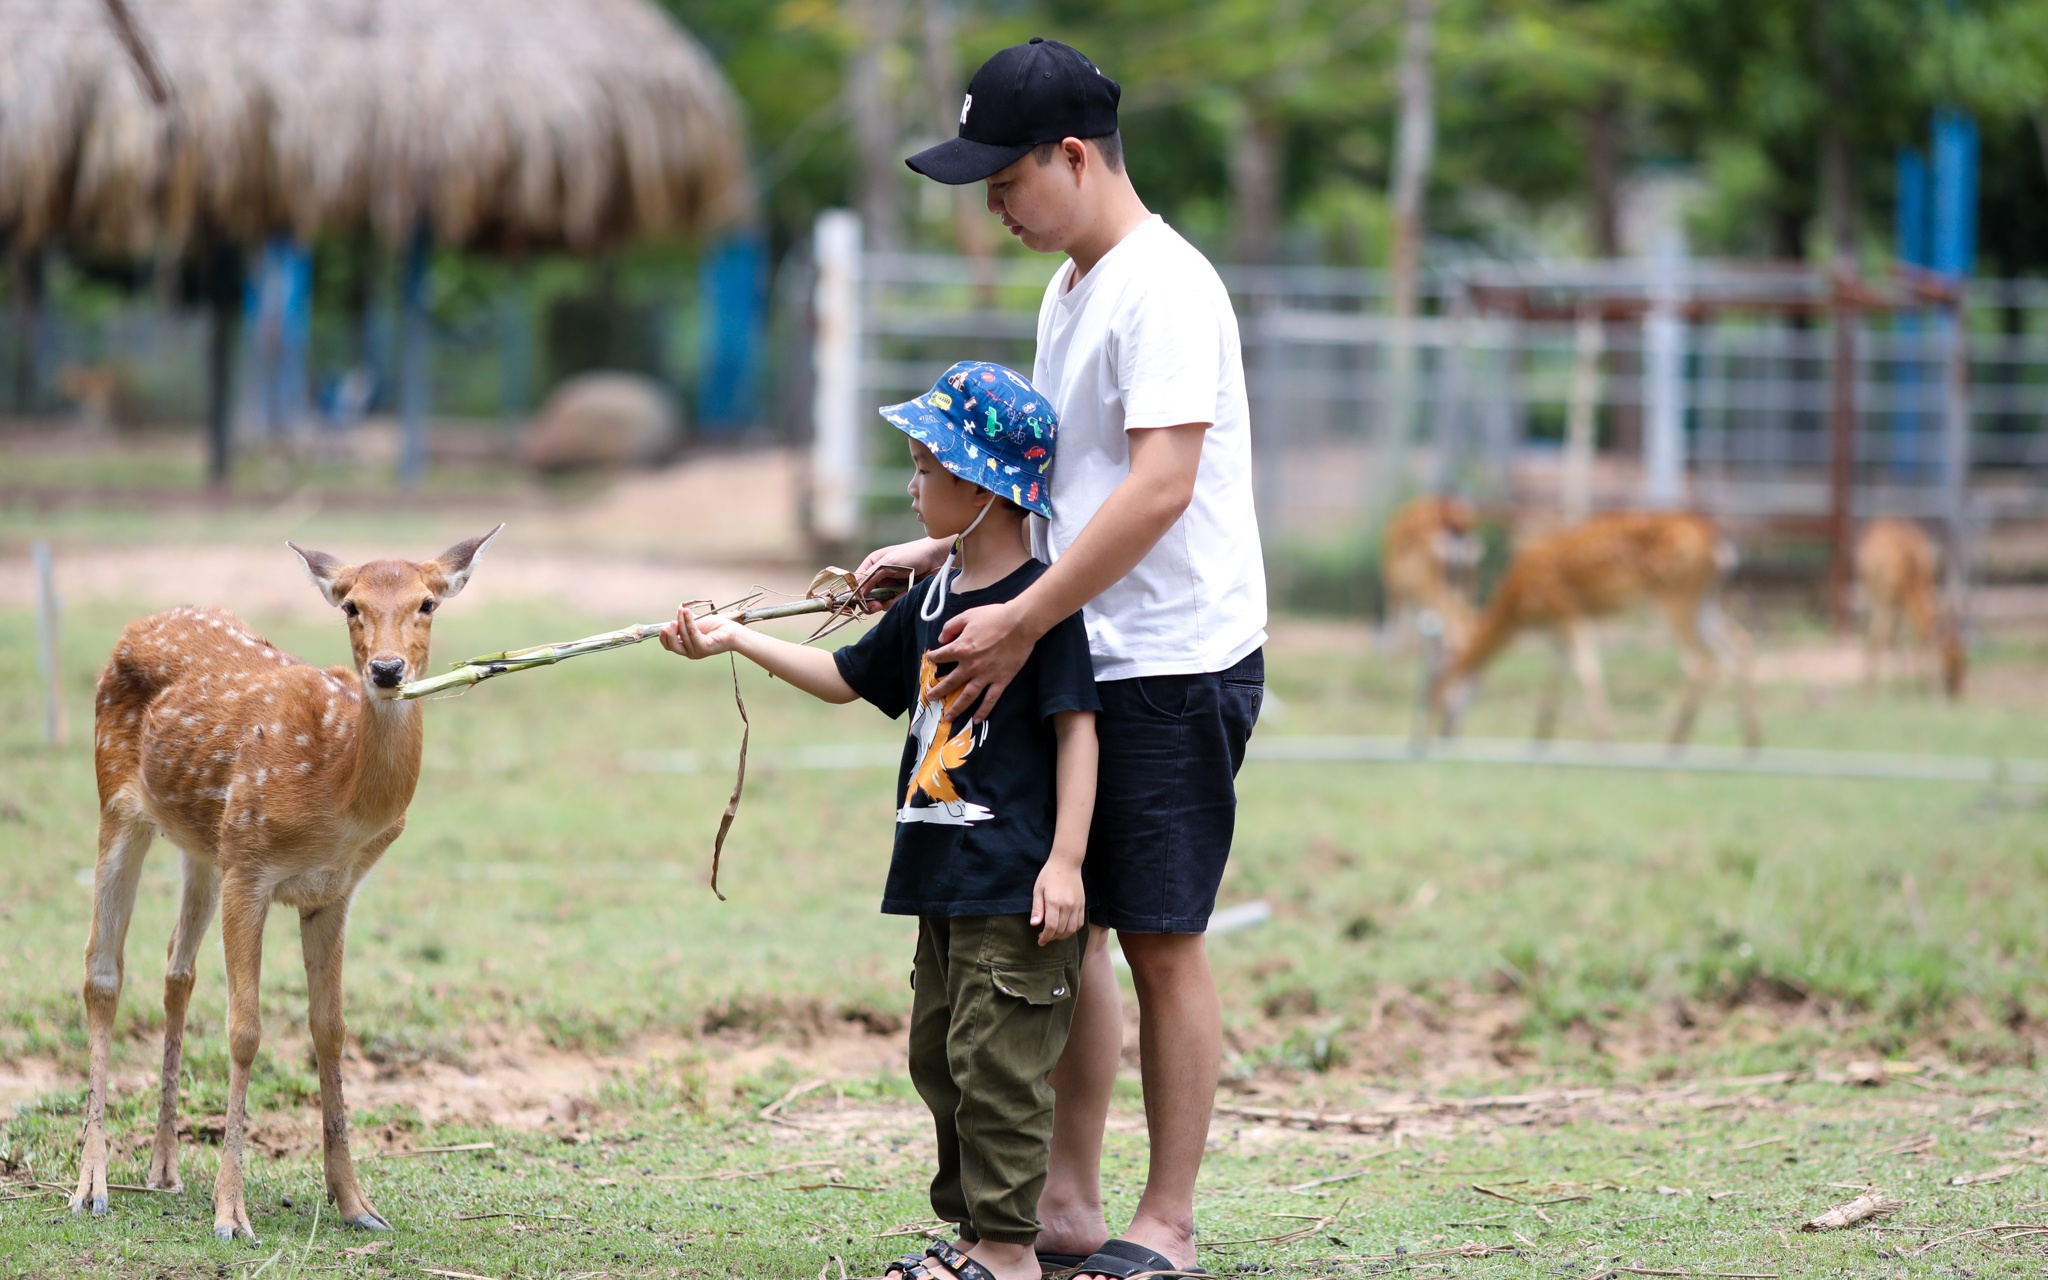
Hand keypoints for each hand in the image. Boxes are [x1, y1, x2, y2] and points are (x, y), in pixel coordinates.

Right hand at [658, 605, 744, 659]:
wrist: (732, 631)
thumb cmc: (715, 627)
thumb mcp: (695, 623)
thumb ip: (684, 622)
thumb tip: (675, 615)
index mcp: (686, 647)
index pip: (669, 646)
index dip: (664, 638)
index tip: (662, 627)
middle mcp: (690, 653)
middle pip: (673, 646)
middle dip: (670, 634)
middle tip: (671, 622)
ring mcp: (697, 652)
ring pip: (684, 637)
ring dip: (682, 622)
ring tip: (683, 610)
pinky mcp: (704, 648)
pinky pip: (693, 634)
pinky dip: (689, 623)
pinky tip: (688, 613)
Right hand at [853, 538, 949, 612]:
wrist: (937, 558)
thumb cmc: (912, 554)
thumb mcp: (887, 562)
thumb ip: (870, 576)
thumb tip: (855, 592)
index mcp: (871, 565)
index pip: (856, 582)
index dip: (853, 593)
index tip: (853, 603)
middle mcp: (878, 577)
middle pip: (865, 596)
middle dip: (870, 602)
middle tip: (875, 606)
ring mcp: (889, 587)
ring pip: (879, 602)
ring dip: (886, 602)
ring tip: (897, 596)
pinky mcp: (900, 595)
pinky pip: (892, 604)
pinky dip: (897, 602)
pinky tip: (905, 594)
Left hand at [926, 600, 1040, 721]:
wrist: (1020, 624)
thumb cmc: (994, 617)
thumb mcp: (967, 615)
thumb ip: (951, 627)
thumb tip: (942, 639)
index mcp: (960, 649)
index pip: (940, 657)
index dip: (933, 658)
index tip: (931, 660)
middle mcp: (970, 666)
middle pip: (950, 682)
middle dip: (938, 691)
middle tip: (930, 697)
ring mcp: (986, 676)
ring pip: (967, 696)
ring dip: (956, 708)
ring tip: (948, 717)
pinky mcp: (1001, 680)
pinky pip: (990, 699)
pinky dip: (983, 711)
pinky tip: (977, 720)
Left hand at [1031, 860, 1085, 943]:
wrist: (1066, 863)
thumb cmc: (1049, 875)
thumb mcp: (1038, 890)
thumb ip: (1037, 908)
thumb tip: (1034, 924)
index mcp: (1054, 902)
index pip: (1051, 927)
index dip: (1045, 937)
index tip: (1040, 941)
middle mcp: (1067, 906)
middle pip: (1061, 930)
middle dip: (1052, 938)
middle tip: (1044, 938)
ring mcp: (1077, 906)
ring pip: (1071, 929)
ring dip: (1062, 936)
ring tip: (1054, 935)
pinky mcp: (1082, 904)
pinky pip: (1080, 923)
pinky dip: (1073, 930)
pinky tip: (1065, 929)